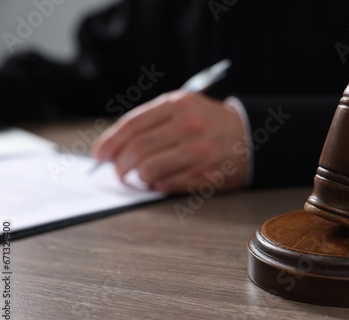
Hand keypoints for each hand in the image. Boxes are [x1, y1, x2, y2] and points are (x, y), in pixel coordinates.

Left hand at [92, 91, 248, 192]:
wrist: (249, 137)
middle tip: (116, 171)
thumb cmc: (209, 122)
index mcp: (179, 104)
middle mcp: (189, 126)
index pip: (133, 125)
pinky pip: (166, 185)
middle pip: (137, 150)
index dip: (110, 142)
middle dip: (119, 164)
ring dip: (136, 177)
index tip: (99, 155)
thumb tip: (114, 146)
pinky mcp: (204, 175)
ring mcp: (198, 152)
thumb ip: (151, 120)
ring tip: (138, 176)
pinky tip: (158, 180)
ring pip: (148, 170)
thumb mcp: (183, 106)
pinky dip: (155, 185)